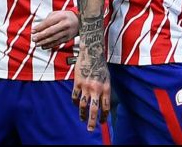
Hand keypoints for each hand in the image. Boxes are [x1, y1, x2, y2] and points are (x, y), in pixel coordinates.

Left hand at [32, 10, 78, 49]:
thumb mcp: (56, 14)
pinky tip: (44, 46)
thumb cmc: (64, 16)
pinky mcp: (68, 38)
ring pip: (54, 38)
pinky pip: (58, 43)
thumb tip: (38, 28)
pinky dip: (50, 45)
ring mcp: (67, 32)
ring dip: (44, 42)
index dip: (40, 27)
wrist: (79, 21)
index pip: (48, 22)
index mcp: (61, 16)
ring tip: (37, 44)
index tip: (33, 31)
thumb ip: (47, 20)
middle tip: (34, 39)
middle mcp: (65, 25)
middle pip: (51, 31)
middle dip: (41, 36)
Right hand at [72, 16, 110, 131]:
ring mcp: (86, 86)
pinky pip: (75, 96)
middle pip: (94, 109)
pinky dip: (74, 102)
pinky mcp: (77, 82)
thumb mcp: (107, 79)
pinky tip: (75, 104)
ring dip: (82, 114)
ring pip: (83, 104)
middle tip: (90, 129)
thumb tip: (102, 104)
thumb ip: (105, 91)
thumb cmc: (101, 66)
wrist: (91, 53)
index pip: (105, 107)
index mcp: (106, 88)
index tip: (102, 122)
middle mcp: (96, 89)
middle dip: (92, 121)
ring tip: (82, 119)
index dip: (104, 117)